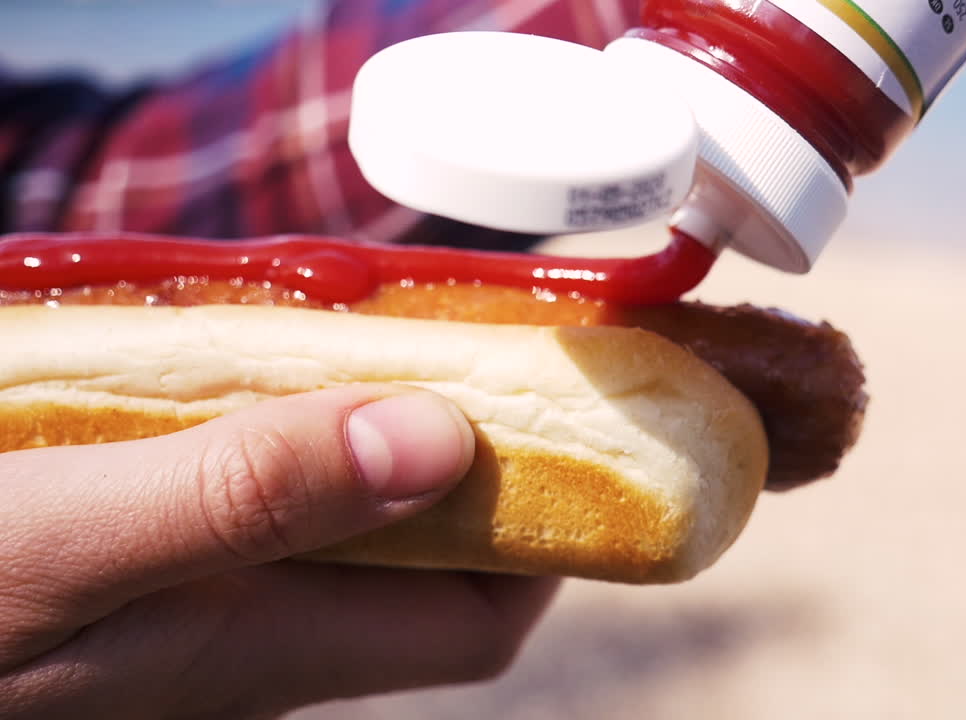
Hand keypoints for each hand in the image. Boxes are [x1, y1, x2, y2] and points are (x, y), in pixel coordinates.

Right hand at [0, 386, 559, 718]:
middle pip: (418, 556)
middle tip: (468, 336)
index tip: (565, 423)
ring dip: (363, 424)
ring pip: (334, 517)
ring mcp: (191, 601)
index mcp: (261, 646)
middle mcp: (247, 634)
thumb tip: (438, 441)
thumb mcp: (71, 543)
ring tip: (369, 323)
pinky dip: (271, 424)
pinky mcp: (135, 563)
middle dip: (460, 451)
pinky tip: (242, 357)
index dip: (545, 536)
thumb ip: (246, 497)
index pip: (476, 621)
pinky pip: (250, 494)